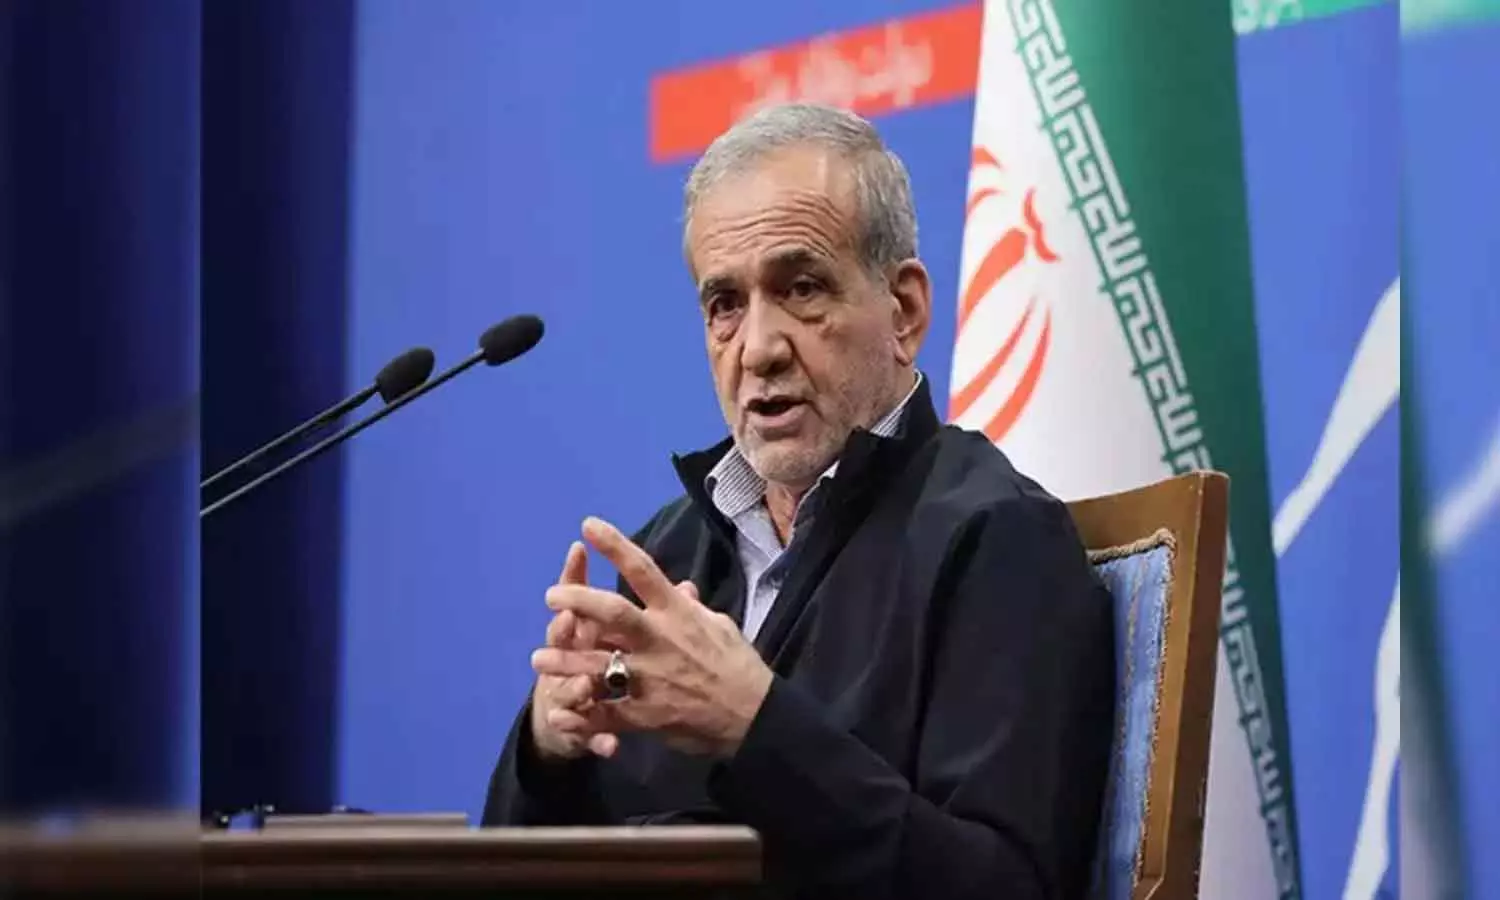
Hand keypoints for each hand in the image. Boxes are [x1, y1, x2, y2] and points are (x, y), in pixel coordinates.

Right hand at [529, 541, 619, 760]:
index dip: (574, 576)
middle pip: (560, 640)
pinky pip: (588, 735)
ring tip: (586, 687)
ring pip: (567, 689)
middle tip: (568, 620)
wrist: (569, 722)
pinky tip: (611, 747)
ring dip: (576, 687)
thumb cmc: (597, 665)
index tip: (578, 551)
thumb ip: (640, 610)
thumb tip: (682, 585)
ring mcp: (568, 695)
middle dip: (562, 630)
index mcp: (580, 633)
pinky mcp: (578, 730)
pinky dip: (598, 740)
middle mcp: (567, 660)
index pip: (576, 598)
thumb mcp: (615, 637)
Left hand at [530, 517, 773, 758]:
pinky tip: (558, 714)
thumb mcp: (720, 627)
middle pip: (614, 613)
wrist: (755, 717)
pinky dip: (581, 716)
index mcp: (678, 614)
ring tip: (538, 658)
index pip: (643, 570)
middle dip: (579, 602)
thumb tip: (680, 587)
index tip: (589, 524)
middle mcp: (661, 641)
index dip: (614, 546)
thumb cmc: (739, 667)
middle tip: (550, 597)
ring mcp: (652, 679)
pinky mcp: (647, 715)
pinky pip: (607, 714)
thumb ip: (692, 607)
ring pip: (601, 665)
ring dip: (567, 661)